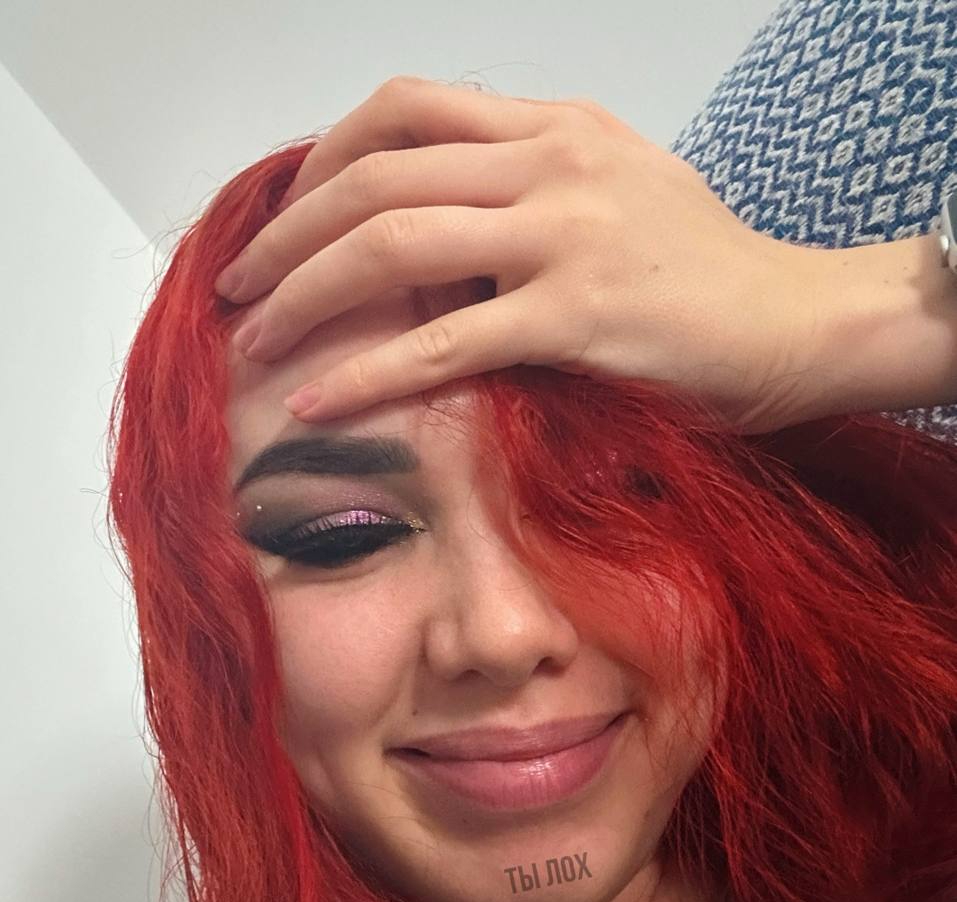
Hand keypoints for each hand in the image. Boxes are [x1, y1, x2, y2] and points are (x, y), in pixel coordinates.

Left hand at [214, 75, 814, 433]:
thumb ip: (531, 194)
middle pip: (378, 173)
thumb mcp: (618, 197)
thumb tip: (444, 229)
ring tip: (257, 338)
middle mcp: (552, 163)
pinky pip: (443, 340)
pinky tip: (320, 399)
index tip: (288, 220)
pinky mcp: (576, 316)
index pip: (406, 110)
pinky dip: (367, 372)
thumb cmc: (712, 277)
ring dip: (305, 293)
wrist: (801, 325)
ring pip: (394, 243)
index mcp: (555, 129)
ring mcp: (564, 234)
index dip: (324, 160)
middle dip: (288, 233)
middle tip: (241, 286)